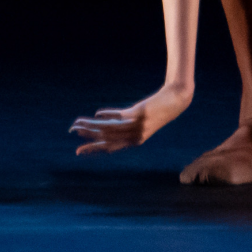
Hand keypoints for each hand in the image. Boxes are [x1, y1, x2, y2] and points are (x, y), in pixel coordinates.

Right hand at [69, 80, 193, 155]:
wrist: (177, 100)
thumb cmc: (157, 108)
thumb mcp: (137, 117)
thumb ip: (121, 118)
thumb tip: (98, 116)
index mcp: (134, 140)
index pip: (109, 147)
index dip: (93, 149)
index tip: (79, 151)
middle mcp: (134, 136)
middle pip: (106, 139)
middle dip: (88, 137)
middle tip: (74, 133)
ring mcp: (136, 126)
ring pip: (109, 129)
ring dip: (92, 126)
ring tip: (79, 122)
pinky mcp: (139, 115)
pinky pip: (119, 117)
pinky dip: (107, 115)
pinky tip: (97, 114)